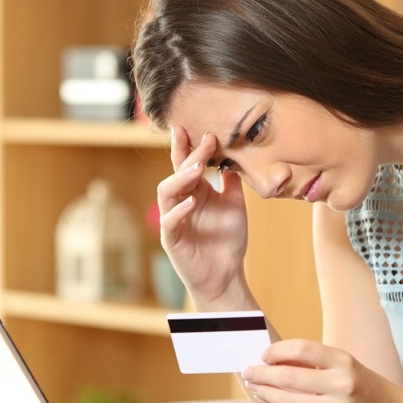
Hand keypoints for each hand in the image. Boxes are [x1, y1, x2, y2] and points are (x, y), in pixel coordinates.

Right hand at [156, 126, 249, 306]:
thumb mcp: (235, 204)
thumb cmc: (228, 240)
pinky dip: (178, 211)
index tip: (199, 128)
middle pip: (177, 172)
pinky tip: (192, 202)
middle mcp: (180, 201)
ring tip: (198, 168)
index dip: (189, 146)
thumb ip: (232, 181)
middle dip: (188, 154)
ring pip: (166, 193)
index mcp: (193, 191)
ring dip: (181, 178)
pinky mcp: (172, 240)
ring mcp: (173, 220)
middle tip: (205, 139)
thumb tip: (235, 154)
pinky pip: (169, 222)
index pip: (186, 163)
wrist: (226, 274)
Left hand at [242, 339, 402, 402]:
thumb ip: (314, 364)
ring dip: (266, 394)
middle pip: (290, 377)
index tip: (264, 354)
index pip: (302, 349)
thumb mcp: (346, 366)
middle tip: (248, 372)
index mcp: (344, 362)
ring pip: (289, 402)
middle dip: (263, 374)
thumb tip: (274, 360)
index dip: (277, 351)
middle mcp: (342, 385)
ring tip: (254, 387)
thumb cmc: (366, 387)